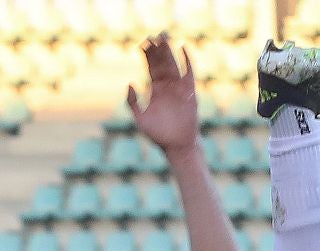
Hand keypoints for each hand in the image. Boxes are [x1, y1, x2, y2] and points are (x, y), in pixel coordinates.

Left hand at [126, 33, 199, 155]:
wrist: (177, 145)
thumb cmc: (158, 135)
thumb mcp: (140, 119)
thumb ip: (133, 102)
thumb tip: (130, 84)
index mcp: (155, 89)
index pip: (151, 67)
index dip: (147, 55)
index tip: (143, 43)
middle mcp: (167, 86)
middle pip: (162, 62)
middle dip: (158, 49)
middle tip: (154, 35)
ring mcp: (178, 88)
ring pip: (173, 64)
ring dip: (169, 51)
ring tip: (164, 36)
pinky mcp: (189, 93)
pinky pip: (189, 73)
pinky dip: (187, 61)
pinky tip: (182, 49)